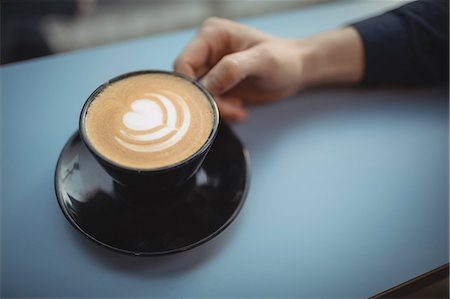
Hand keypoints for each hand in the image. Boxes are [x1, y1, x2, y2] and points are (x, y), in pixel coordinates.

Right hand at [174, 17, 363, 121]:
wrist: (296, 71)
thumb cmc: (284, 59)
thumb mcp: (262, 61)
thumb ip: (232, 69)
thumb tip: (207, 85)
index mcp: (212, 35)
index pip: (183, 63)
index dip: (191, 86)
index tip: (210, 101)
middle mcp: (206, 50)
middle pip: (189, 83)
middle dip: (207, 101)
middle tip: (231, 109)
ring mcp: (211, 68)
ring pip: (197, 96)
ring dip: (217, 109)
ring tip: (239, 109)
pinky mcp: (217, 84)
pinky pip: (208, 103)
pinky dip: (222, 111)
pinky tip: (239, 108)